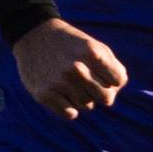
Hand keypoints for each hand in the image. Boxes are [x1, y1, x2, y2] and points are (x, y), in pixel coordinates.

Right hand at [11, 19, 127, 118]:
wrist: (34, 36)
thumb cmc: (72, 45)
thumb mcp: (96, 47)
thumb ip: (114, 69)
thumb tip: (116, 91)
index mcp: (92, 54)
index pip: (119, 81)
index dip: (112, 79)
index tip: (101, 71)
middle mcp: (76, 69)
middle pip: (106, 98)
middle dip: (101, 92)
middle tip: (89, 81)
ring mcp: (59, 83)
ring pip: (87, 106)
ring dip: (83, 98)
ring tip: (71, 82)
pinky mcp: (44, 95)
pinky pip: (70, 115)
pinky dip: (69, 108)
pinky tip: (62, 93)